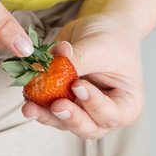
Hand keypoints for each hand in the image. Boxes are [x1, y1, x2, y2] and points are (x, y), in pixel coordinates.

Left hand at [21, 15, 144, 139]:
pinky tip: (27, 98)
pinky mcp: (65, 105)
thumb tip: (48, 70)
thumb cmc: (112, 38)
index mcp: (127, 105)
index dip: (94, 104)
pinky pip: (50, 112)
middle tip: (56, 105)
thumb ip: (77, 61)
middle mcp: (107, 115)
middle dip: (70, 118)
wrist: (103, 28)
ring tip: (31, 106)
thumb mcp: (99, 46)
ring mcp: (84, 113)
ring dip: (47, 116)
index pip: (111, 114)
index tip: (78, 86)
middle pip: (88, 128)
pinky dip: (39, 106)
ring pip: (65, 123)